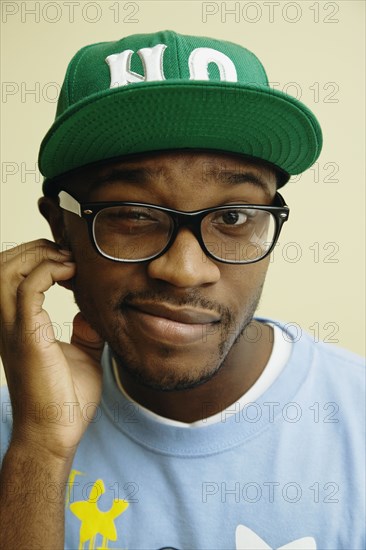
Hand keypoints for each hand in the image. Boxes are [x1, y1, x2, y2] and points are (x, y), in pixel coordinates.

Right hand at [0, 239, 103, 460]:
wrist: (56, 433)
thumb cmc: (66, 400)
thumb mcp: (82, 355)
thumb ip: (83, 332)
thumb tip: (92, 314)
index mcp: (18, 325)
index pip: (9, 276)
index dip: (36, 258)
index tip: (69, 261)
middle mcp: (8, 323)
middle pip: (1, 266)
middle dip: (33, 249)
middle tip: (66, 253)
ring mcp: (13, 328)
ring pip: (5, 271)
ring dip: (37, 255)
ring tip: (67, 260)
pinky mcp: (27, 335)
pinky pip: (27, 289)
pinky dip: (48, 271)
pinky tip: (71, 273)